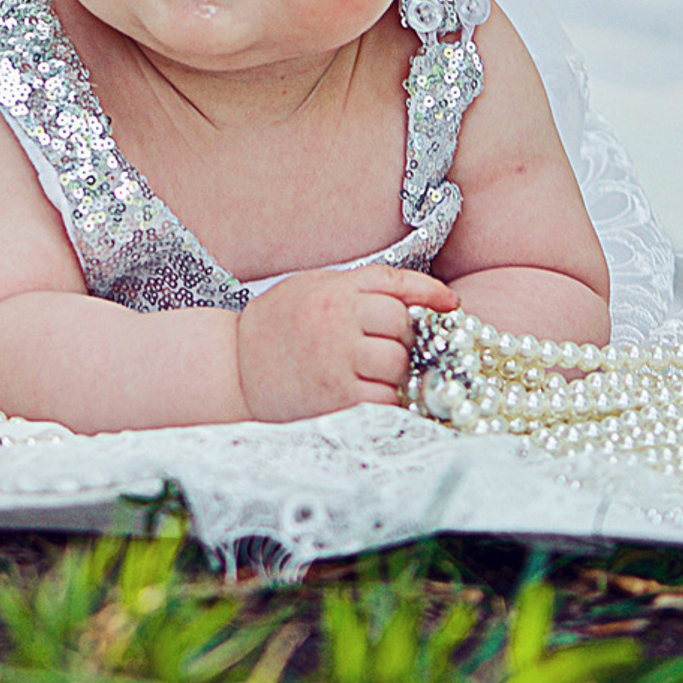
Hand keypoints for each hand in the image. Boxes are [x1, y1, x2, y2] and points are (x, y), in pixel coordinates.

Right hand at [234, 264, 458, 422]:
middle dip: (404, 339)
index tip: (451, 305)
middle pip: (402, 325)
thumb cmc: (273, 327)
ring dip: (396, 371)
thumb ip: (354, 288)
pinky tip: (371, 395)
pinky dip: (387, 399)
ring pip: (398, 362)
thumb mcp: (309, 288)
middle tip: (389, 348)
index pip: (396, 283)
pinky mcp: (337, 397)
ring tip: (375, 373)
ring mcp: (337, 359)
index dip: (429, 294)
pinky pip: (385, 397)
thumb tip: (408, 299)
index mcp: (333, 289)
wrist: (231, 367)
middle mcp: (337, 319)